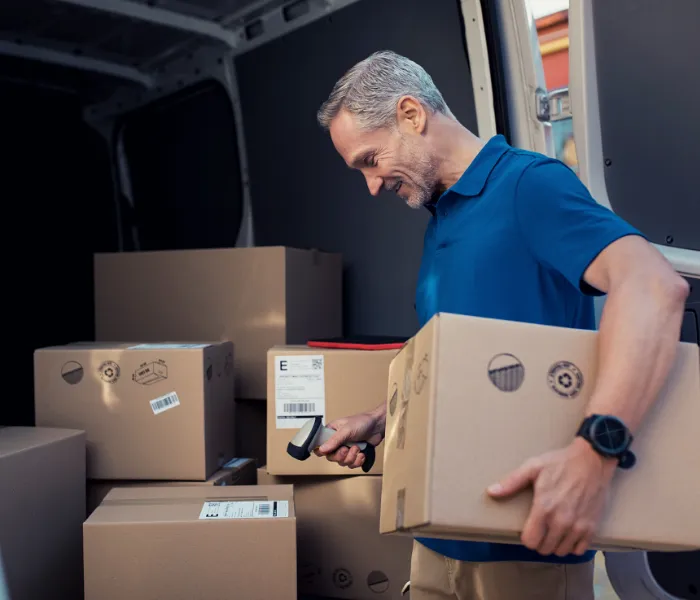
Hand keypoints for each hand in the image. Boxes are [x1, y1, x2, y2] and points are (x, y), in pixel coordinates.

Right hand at [313, 409, 384, 469]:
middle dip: (341, 456)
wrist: (378, 426)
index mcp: (331, 432)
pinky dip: (357, 461)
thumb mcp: (346, 430)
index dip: (323, 451)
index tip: (330, 452)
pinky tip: (362, 454)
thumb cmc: (362, 422)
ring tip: (357, 448)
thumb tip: (321, 450)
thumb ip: (334, 440)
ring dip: (351, 458)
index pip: (320, 445)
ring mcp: (346, 448)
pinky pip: (352, 465)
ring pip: (342, 462)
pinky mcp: (355, 454)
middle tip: (347, 449)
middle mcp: (337, 441)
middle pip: (331, 457)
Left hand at [486, 438, 616, 556]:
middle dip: (540, 541)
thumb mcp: (532, 467)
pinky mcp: (592, 527)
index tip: (528, 528)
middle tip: (540, 529)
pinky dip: (573, 545)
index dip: (526, 537)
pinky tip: (568, 534)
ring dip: (555, 544)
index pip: (531, 541)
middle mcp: (561, 521)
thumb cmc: (560, 463)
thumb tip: (491, 492)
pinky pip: (580, 549)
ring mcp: (578, 526)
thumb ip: (511, 482)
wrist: (591, 460)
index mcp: (544, 508)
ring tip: (553, 531)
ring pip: (561, 551)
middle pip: (545, 548)